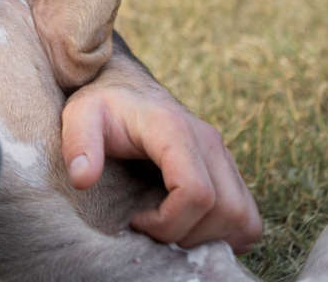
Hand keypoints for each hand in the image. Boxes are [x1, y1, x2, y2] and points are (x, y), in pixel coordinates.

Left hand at [61, 60, 261, 253]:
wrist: (126, 89)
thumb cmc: (103, 105)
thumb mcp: (80, 116)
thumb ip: (79, 143)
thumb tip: (83, 179)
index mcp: (174, 129)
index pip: (196, 192)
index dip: (168, 222)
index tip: (136, 219)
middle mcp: (208, 142)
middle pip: (226, 211)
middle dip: (188, 235)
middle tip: (152, 228)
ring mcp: (223, 156)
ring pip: (243, 218)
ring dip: (210, 238)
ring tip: (170, 228)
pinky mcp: (229, 170)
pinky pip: (248, 218)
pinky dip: (226, 234)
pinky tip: (189, 226)